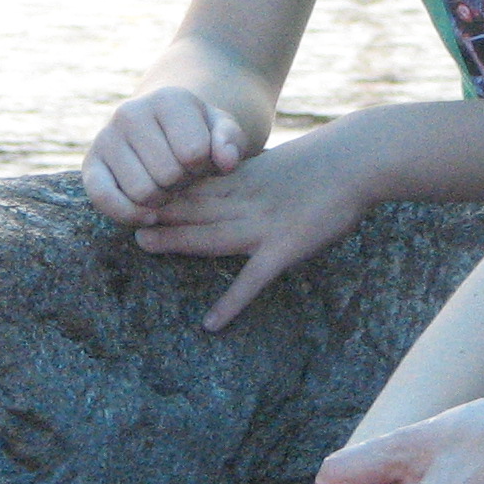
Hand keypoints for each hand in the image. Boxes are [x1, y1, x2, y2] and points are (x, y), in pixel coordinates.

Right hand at [83, 86, 248, 228]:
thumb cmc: (199, 134)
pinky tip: (149, 213)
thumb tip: (226, 161)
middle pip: (168, 174)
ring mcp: (106, 137)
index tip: (200, 159)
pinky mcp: (90, 164)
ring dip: (161, 200)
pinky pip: (104, 199)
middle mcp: (130, 112)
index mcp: (168, 99)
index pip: (193, 152)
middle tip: (182, 175)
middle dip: (182, 183)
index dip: (203, 166)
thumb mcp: (223, 131)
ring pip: (142, 192)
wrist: (162, 132)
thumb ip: (232, 141)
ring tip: (165, 184)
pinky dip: (129, 214)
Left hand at [131, 124, 373, 329]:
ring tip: (146, 247)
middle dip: (160, 214)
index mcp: (248, 179)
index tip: (139, 192)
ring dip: (177, 242)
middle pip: (195, 207)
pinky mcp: (284, 248)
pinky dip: (230, 303)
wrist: (358, 160)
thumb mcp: (286, 165)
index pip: (199, 185)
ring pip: (211, 235)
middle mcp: (248, 200)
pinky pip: (251, 280)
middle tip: (125, 218)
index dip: (168, 191)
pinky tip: (212, 323)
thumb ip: (261, 177)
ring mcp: (263, 225)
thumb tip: (247, 181)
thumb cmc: (331, 161)